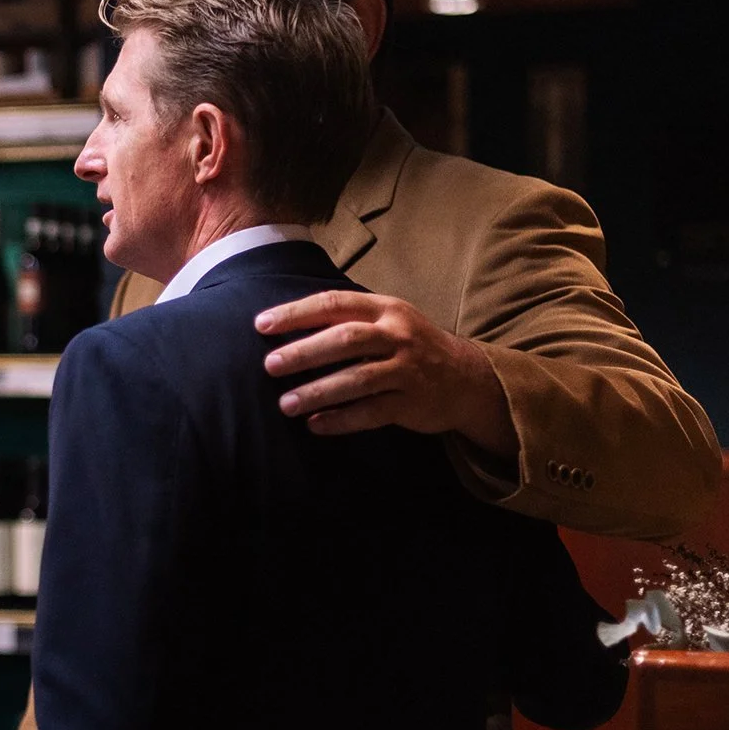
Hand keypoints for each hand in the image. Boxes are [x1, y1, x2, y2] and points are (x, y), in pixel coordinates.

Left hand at [255, 290, 516, 456]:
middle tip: (270, 365)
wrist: (466, 378)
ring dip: (318, 392)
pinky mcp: (412, 403)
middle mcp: (398, 335)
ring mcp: (407, 370)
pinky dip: (341, 420)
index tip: (262, 325)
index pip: (335, 304)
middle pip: (345, 340)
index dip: (297, 314)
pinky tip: (315, 425)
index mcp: (385, 309)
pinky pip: (372, 413)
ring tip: (285, 404)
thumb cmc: (410, 346)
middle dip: (304, 352)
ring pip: (358, 379)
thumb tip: (285, 327)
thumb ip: (347, 320)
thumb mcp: (387, 321)